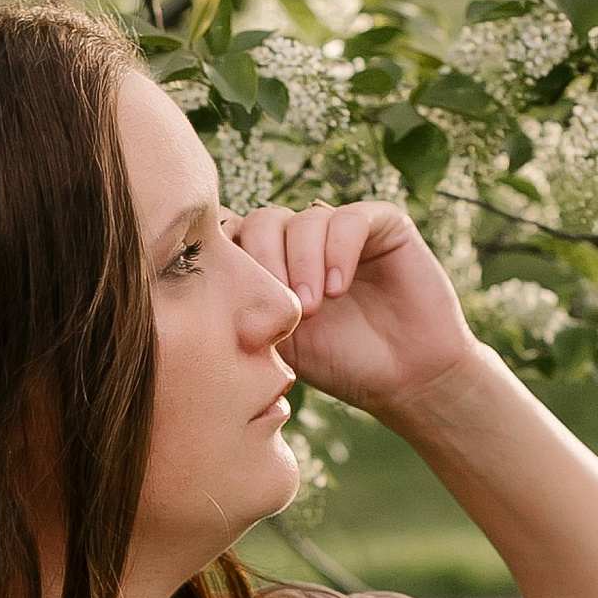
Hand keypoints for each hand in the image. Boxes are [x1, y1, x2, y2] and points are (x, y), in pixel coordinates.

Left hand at [231, 195, 478, 418]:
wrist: (405, 378)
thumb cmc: (341, 365)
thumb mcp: (277, 343)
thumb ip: (242, 311)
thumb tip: (193, 291)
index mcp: (273, 262)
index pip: (236, 234)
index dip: (230, 257)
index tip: (232, 300)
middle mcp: (303, 240)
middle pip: (263, 221)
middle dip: (265, 262)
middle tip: (282, 308)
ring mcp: (340, 229)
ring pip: (303, 219)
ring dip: (303, 264)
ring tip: (314, 309)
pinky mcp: (381, 224)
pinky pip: (348, 219)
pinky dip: (338, 252)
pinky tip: (339, 289)